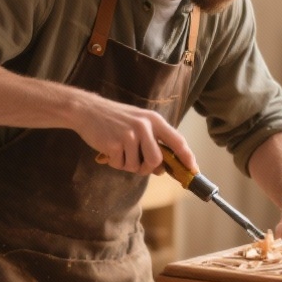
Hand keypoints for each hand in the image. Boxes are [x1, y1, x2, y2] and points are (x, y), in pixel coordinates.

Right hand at [71, 91, 195, 175]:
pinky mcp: (115, 144)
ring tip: (120, 151)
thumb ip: (153, 143)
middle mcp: (144, 126)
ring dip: (128, 165)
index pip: (177, 141)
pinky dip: (115, 163)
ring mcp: (129, 135)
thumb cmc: (116, 119)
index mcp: (154, 120)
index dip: (187, 157)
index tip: (193, 170)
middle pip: (156, 160)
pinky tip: (110, 150)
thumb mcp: (138, 123)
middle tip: (137, 164)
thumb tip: (161, 169)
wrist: (87, 110)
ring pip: (137, 166)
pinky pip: (121, 165)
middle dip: (148, 168)